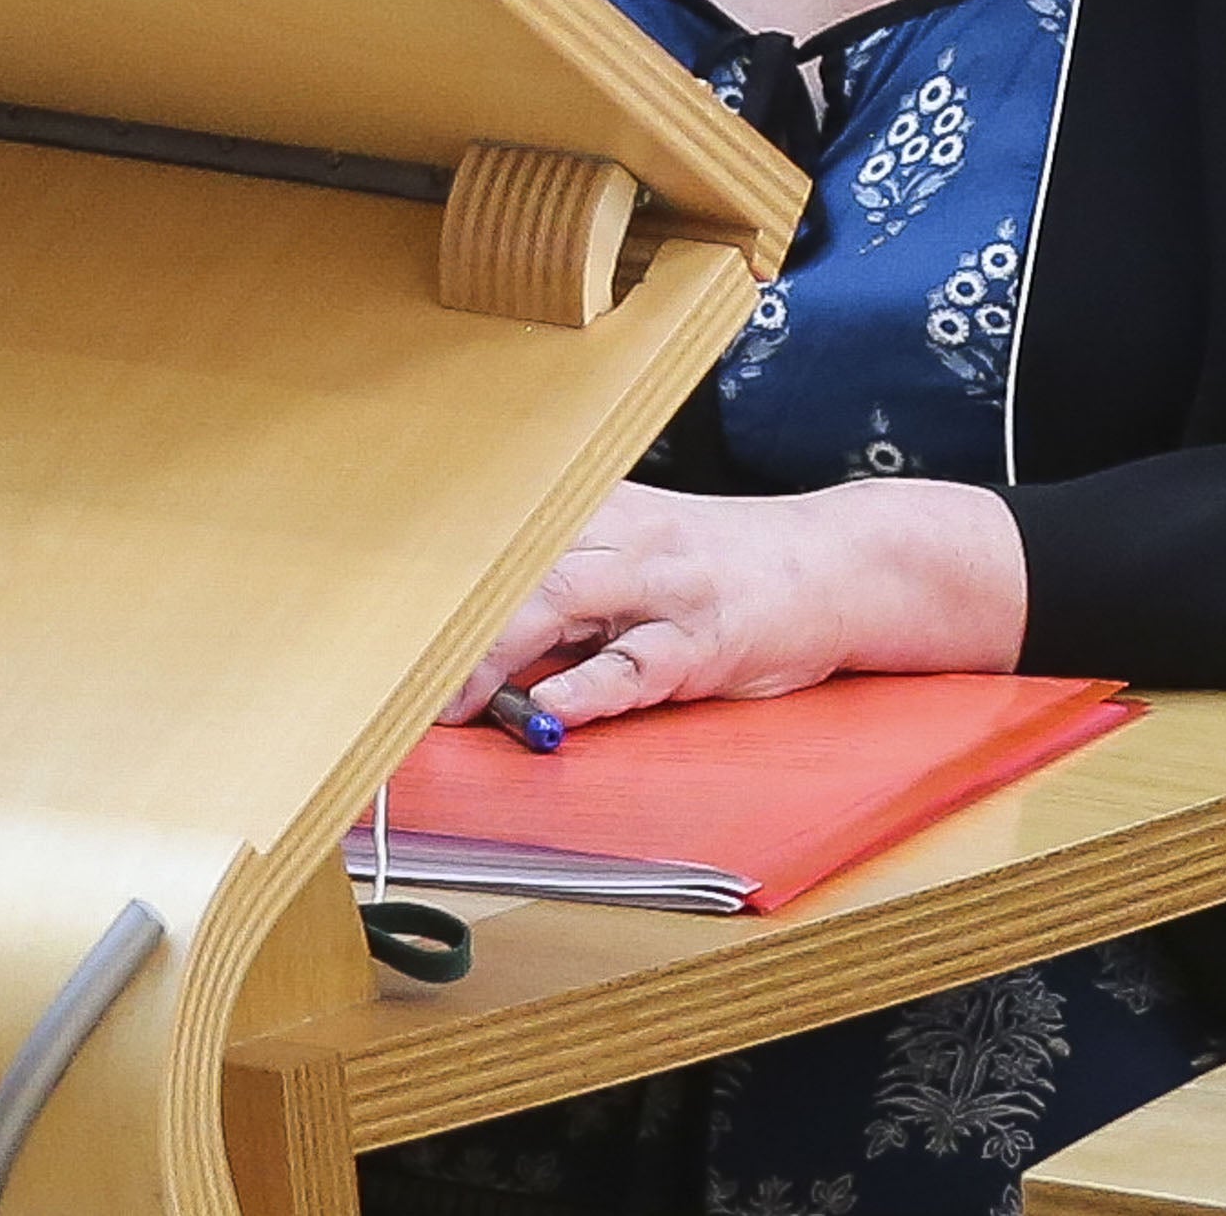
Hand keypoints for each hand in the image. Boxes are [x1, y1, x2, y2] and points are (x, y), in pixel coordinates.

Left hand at [440, 476, 1029, 729]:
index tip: (380, 628)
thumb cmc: (731, 570)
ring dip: (497, 654)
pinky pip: (635, 664)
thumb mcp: (647, 556)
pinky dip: (588, 689)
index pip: (505, 538)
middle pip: (517, 566)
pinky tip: (551, 713)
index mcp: (606, 511)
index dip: (439, 581)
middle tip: (399, 685)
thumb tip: (477, 647)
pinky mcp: (705, 639)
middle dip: (452, 627)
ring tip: (452, 705)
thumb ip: (571, 594)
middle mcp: (629, 536)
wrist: (844, 564)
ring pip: (563, 599)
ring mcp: (668, 586)